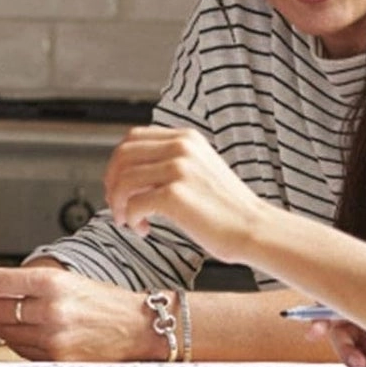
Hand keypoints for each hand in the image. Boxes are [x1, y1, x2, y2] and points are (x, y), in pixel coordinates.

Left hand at [0, 262, 164, 361]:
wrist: (139, 328)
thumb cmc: (107, 303)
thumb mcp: (71, 280)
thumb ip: (34, 284)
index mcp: (53, 283)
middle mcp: (50, 310)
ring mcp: (52, 338)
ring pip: (4, 332)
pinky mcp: (56, 359)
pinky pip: (21, 349)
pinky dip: (10, 340)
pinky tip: (6, 332)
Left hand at [103, 125, 264, 263]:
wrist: (254, 228)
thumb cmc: (227, 208)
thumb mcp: (200, 169)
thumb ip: (170, 162)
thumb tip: (129, 174)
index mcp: (186, 138)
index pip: (133, 138)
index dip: (118, 163)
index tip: (118, 185)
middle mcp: (181, 147)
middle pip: (122, 155)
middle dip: (112, 183)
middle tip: (117, 205)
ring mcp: (179, 169)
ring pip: (123, 180)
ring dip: (118, 205)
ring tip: (128, 221)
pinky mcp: (175, 195)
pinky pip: (134, 203)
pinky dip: (131, 219)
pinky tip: (143, 229)